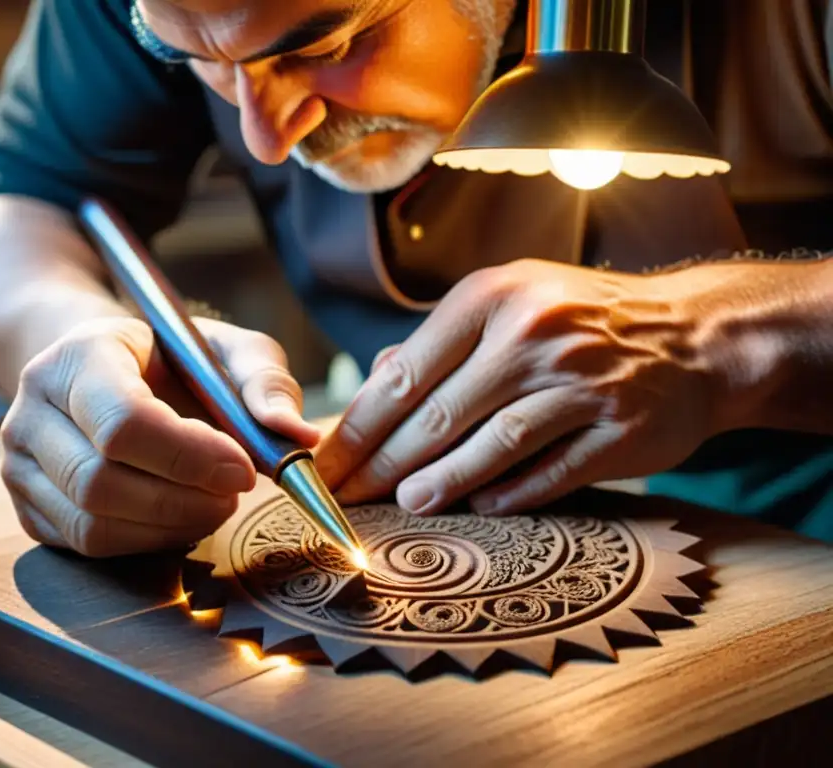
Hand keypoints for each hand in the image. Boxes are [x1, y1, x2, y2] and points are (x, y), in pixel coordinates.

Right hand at [0, 316, 319, 556]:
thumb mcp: (226, 350)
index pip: (122, 422)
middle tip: (235, 493)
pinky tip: (179, 516)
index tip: (242, 468)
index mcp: (77, 356)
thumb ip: (265, 381)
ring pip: (92, 522)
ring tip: (213, 503)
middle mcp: (31, 410)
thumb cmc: (172, 361)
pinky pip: (87, 544)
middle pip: (102, 481)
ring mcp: (21, 463)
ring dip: (168, 526)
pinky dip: (145, 541)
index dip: (190, 456)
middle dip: (184, 500)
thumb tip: (297, 436)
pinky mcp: (30, 507)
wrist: (106, 372)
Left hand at [315, 258, 728, 515]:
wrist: (689, 335)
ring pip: (492, 444)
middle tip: (348, 498)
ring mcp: (582, 381)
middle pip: (438, 415)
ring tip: (404, 504)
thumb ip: (440, 342)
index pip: (405, 375)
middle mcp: (535, 333)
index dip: (357, 429)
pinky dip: (510, 494)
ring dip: (441, 483)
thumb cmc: (578, 321)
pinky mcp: (621, 428)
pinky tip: (479, 506)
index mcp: (493, 297)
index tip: (324, 466)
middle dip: (383, 465)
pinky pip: (552, 472)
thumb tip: (373, 381)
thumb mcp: (509, 303)